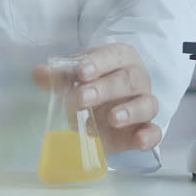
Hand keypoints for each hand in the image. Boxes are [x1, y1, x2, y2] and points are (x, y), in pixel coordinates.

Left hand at [32, 43, 160, 154]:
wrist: (102, 108)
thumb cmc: (89, 84)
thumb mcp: (73, 77)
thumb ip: (59, 76)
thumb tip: (39, 74)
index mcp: (119, 58)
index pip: (113, 55)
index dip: (98, 63)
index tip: (81, 73)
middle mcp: (137, 78)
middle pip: (128, 80)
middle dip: (104, 89)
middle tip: (81, 98)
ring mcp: (144, 104)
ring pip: (147, 103)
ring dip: (130, 111)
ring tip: (112, 118)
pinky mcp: (145, 129)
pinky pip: (155, 131)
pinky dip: (150, 136)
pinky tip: (139, 140)